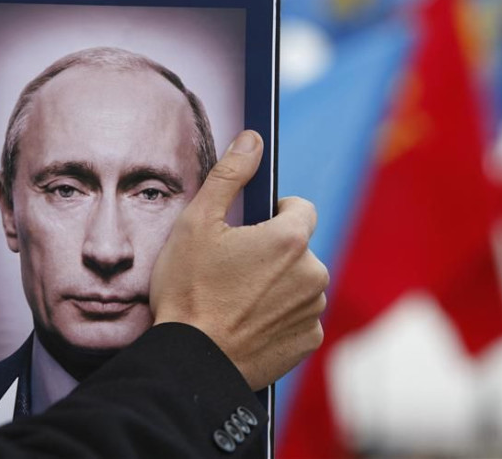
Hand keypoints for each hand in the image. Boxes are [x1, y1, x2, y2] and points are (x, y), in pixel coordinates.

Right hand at [150, 130, 327, 390]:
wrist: (190, 362)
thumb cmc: (189, 291)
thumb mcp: (197, 223)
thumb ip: (230, 175)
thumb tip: (252, 139)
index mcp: (291, 239)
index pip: (300, 208)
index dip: (275, 213)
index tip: (251, 228)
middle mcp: (312, 273)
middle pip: (299, 247)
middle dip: (274, 251)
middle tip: (235, 268)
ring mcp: (312, 309)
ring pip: (300, 281)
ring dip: (279, 283)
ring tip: (239, 298)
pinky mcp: (308, 340)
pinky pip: (300, 315)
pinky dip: (281, 315)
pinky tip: (249, 321)